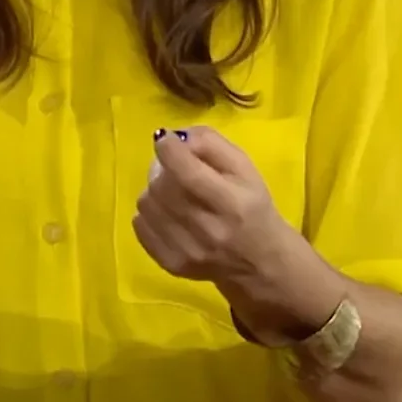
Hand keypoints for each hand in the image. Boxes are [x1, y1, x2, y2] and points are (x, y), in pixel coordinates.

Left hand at [131, 126, 293, 284]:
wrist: (260, 262)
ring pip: (147, 205)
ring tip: (171, 191)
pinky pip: (141, 228)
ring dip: (154, 190)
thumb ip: (212, 144)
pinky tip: (166, 211)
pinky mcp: (172, 264)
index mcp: (233, 203)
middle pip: (163, 188)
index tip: (164, 139)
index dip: (169, 151)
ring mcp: (188, 251)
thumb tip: (177, 137)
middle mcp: (209, 231)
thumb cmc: (252, 206)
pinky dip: (148, 213)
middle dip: (162, 169)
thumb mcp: (245, 168)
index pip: (189, 173)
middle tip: (173, 167)